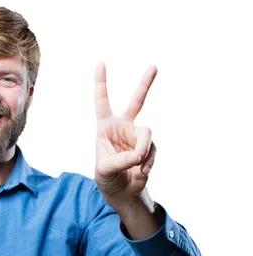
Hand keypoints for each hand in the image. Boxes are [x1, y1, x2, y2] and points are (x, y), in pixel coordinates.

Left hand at [94, 62, 156, 208]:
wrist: (122, 192)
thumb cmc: (107, 178)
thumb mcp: (106, 170)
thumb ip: (120, 161)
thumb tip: (138, 154)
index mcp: (105, 127)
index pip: (102, 101)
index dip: (101, 83)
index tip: (100, 63)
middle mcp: (123, 127)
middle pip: (137, 102)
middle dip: (145, 84)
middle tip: (154, 66)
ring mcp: (137, 136)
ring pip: (147, 134)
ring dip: (143, 150)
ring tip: (137, 164)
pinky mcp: (149, 148)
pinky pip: (152, 150)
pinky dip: (147, 162)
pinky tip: (142, 172)